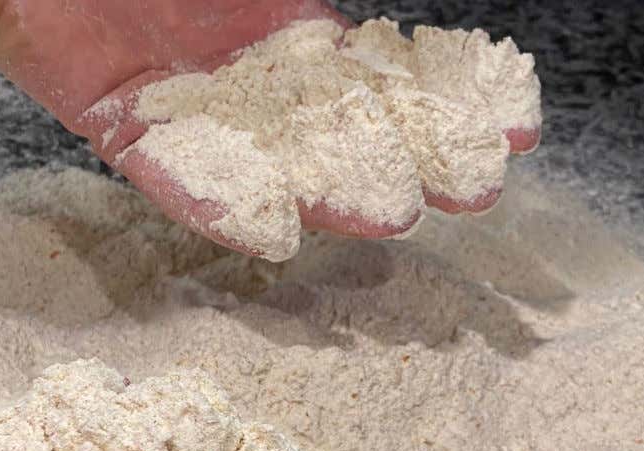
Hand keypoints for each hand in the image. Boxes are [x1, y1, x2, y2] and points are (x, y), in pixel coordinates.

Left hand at [0, 1, 537, 254]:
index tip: (516, 128)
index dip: (446, 105)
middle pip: (341, 132)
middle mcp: (253, 81)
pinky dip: (218, 202)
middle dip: (410, 161)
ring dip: (329, 194)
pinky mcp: (128, 128)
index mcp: (290, 34)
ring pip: (273, 163)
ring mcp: (196, 109)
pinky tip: (270, 234)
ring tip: (390, 217)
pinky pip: (175, 176)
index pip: (382, 80)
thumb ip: (310, 8)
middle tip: (475, 191)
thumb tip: (378, 36)